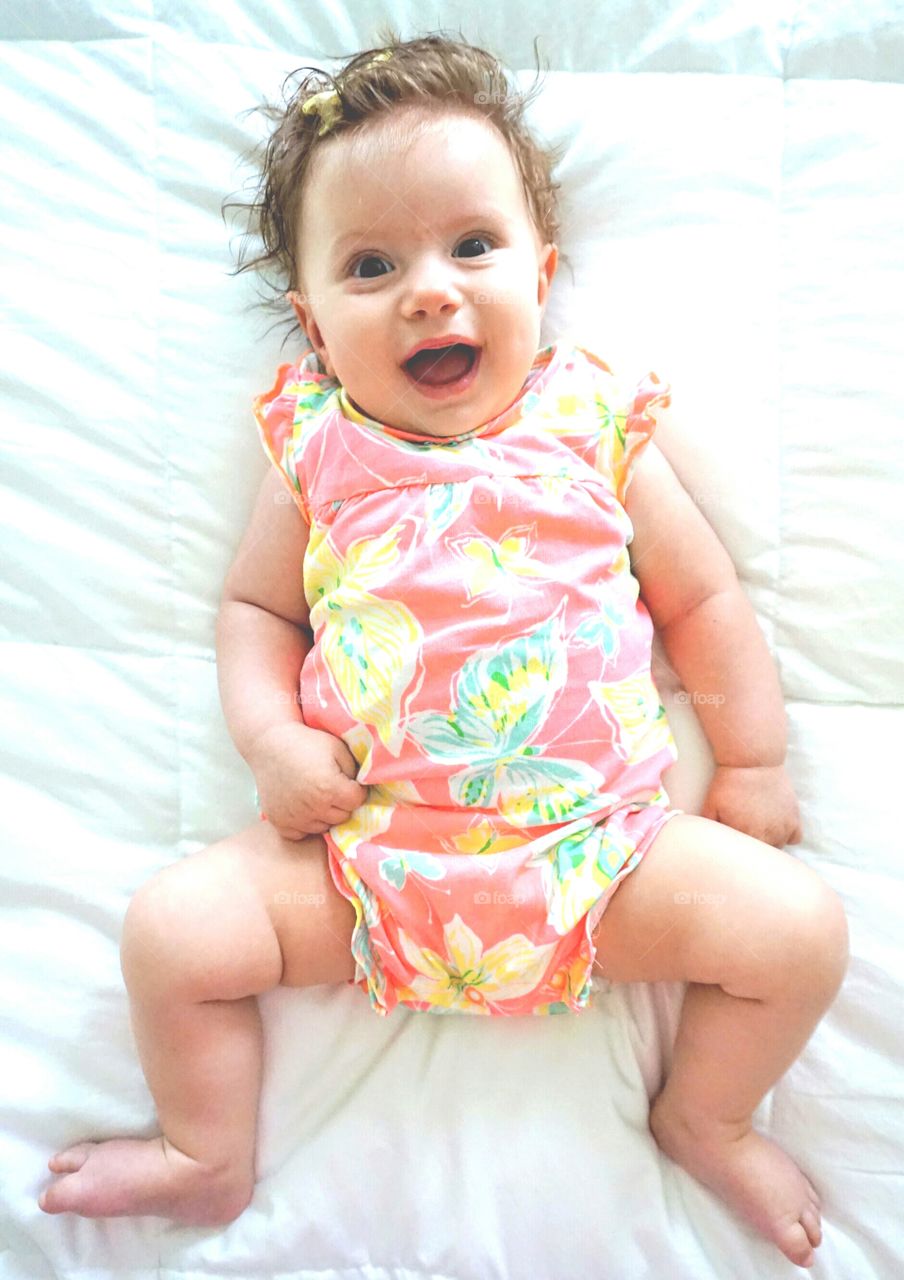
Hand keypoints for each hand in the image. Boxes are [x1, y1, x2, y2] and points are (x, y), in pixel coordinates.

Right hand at [248, 722, 367, 840]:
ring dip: (325, 814)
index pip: (357, 801)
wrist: (269, 744)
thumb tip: (367, 787)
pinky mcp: (280, 823)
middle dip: (342, 803)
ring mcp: (295, 818)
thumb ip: (357, 769)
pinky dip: (305, 824)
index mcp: (330, 788)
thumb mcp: (338, 748)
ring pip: (324, 827)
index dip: (355, 789)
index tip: (347, 780)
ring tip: (317, 794)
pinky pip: (301, 834)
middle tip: (331, 786)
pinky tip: (303, 807)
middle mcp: (313, 807)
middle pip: (343, 817)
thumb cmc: (307, 743)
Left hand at [701, 764, 801, 848]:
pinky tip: (775, 826)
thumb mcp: (710, 805)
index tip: (732, 845)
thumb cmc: (729, 783)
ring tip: (758, 831)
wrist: (753, 761)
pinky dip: (786, 835)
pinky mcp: (794, 817)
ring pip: (778, 849)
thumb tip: (704, 843)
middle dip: (752, 851)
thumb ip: (708, 828)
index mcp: (746, 836)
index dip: (737, 853)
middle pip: (761, 856)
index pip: (743, 858)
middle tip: (745, 836)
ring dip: (769, 844)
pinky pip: (794, 838)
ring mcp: (783, 828)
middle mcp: (768, 836)